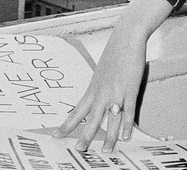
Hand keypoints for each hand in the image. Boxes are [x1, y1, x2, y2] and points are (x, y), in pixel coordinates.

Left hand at [54, 21, 146, 151]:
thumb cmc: (115, 53)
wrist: (127, 37)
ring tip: (107, 151)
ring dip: (109, 137)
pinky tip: (126, 136)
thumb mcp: (102, 72)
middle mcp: (102, 92)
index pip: (77, 111)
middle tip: (80, 150)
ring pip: (111, 119)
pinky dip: (127, 125)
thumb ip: (101, 86)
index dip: (66, 125)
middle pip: (92, 119)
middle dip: (85, 136)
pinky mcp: (130, 89)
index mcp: (93, 88)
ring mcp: (116, 92)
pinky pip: (128, 111)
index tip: (56, 136)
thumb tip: (99, 96)